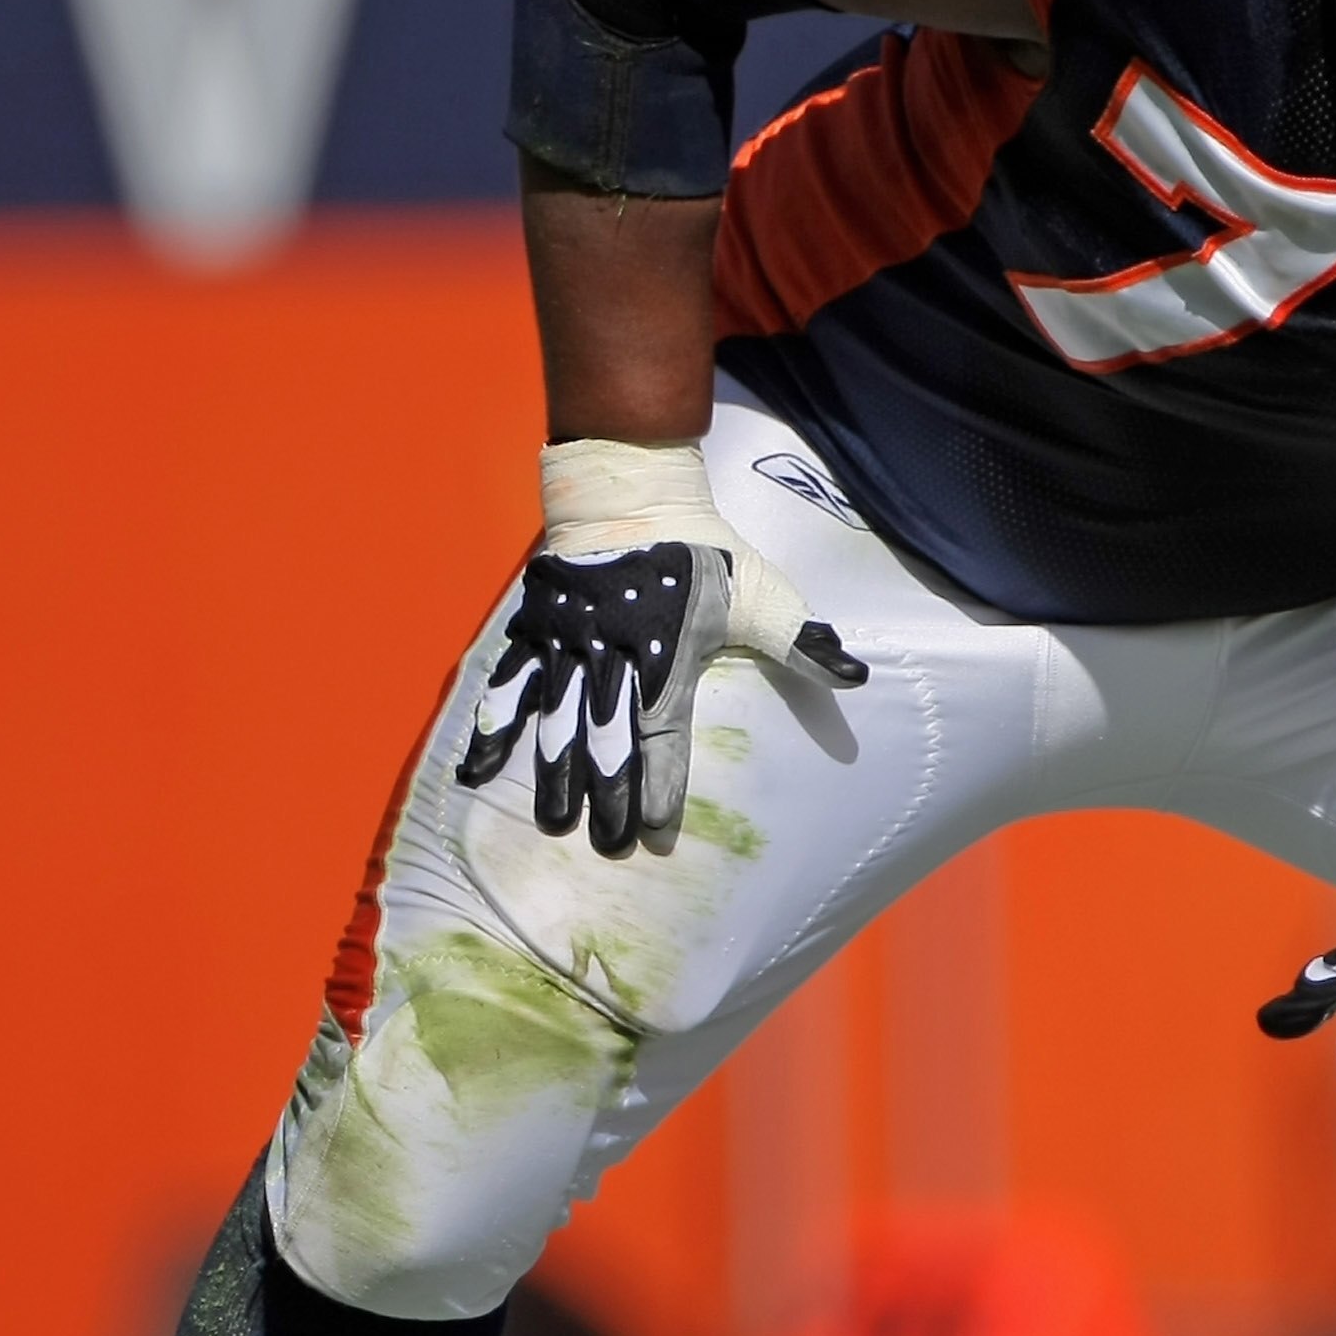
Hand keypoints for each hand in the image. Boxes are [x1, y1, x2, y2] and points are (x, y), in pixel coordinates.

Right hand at [457, 440, 864, 853]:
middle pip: (606, 740)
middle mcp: (612, 656)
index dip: (658, 784)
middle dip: (606, 796)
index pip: (662, 736)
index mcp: (666, 655)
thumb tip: (857, 678)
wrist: (631, 489)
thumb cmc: (704, 549)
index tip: (655, 830)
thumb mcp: (762, 593)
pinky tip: (478, 774)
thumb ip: (804, 642)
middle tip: (605, 846)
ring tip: (553, 824)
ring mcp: (568, 644)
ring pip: (556, 721)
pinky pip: (508, 687)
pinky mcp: (536, 630)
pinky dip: (492, 730)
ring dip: (553, 776)